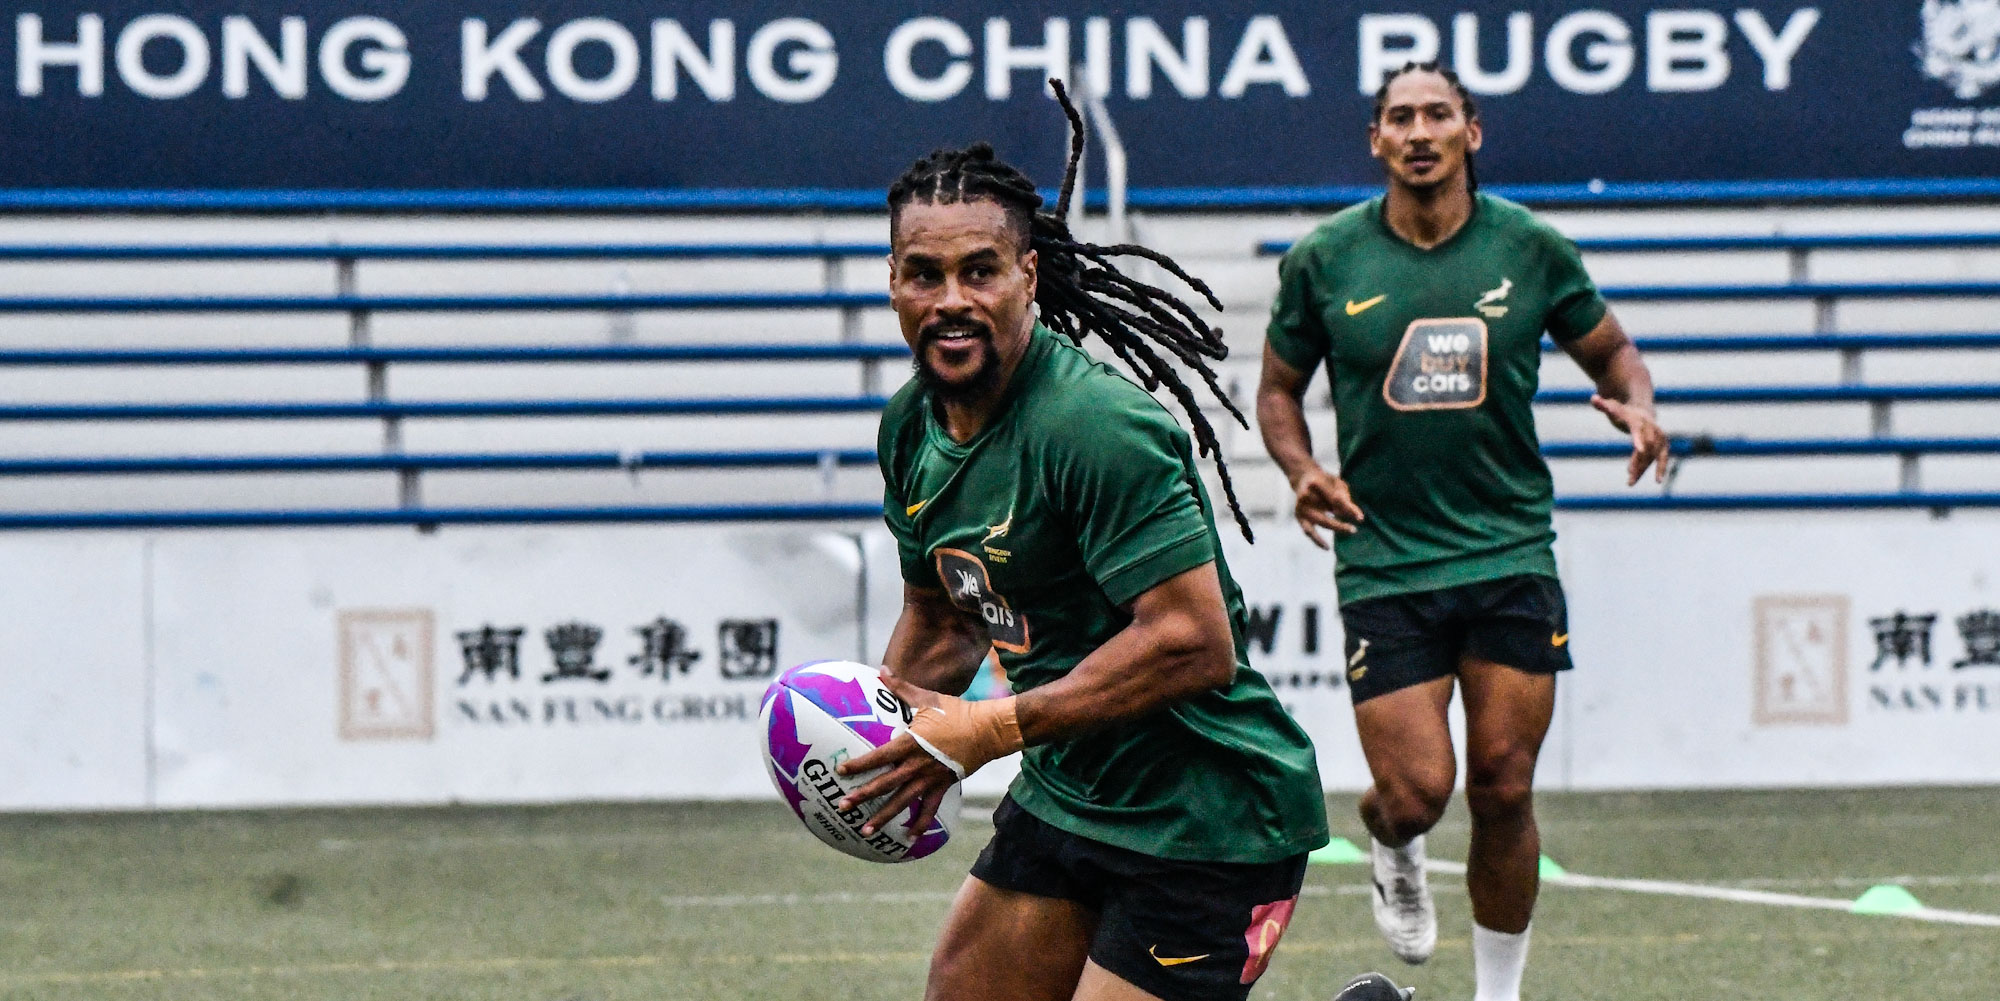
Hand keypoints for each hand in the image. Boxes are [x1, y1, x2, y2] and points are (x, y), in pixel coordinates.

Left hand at [837, 675, 1019, 837]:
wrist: (988, 730)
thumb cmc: (957, 712)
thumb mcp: (927, 699)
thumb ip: (902, 688)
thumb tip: (882, 670)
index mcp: (910, 744)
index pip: (878, 756)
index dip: (858, 764)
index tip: (840, 771)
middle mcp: (916, 765)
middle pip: (884, 784)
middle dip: (862, 796)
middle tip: (842, 806)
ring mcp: (930, 778)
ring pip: (902, 802)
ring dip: (883, 817)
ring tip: (865, 830)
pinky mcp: (943, 786)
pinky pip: (929, 809)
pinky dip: (919, 825)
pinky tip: (909, 839)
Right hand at [1291, 466, 1364, 549]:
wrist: (1303, 478)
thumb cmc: (1325, 482)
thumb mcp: (1337, 483)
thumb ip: (1345, 498)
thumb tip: (1357, 517)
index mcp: (1315, 483)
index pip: (1334, 499)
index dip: (1348, 509)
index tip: (1360, 518)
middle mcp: (1305, 496)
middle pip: (1326, 511)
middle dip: (1341, 523)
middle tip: (1354, 529)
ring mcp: (1300, 507)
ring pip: (1319, 522)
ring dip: (1336, 527)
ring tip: (1350, 530)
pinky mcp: (1299, 516)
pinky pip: (1308, 531)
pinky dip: (1317, 540)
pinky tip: (1327, 548)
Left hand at [1591, 394, 1669, 485]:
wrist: (1641, 410)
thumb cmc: (1623, 411)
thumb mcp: (1611, 407)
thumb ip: (1602, 405)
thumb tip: (1593, 398)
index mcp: (1638, 420)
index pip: (1638, 430)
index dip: (1639, 440)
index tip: (1639, 450)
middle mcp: (1651, 428)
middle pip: (1646, 446)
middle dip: (1638, 462)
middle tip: (1629, 477)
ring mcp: (1659, 436)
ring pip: (1653, 455)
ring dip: (1643, 469)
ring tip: (1630, 483)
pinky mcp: (1663, 444)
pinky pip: (1663, 457)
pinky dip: (1661, 468)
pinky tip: (1658, 480)